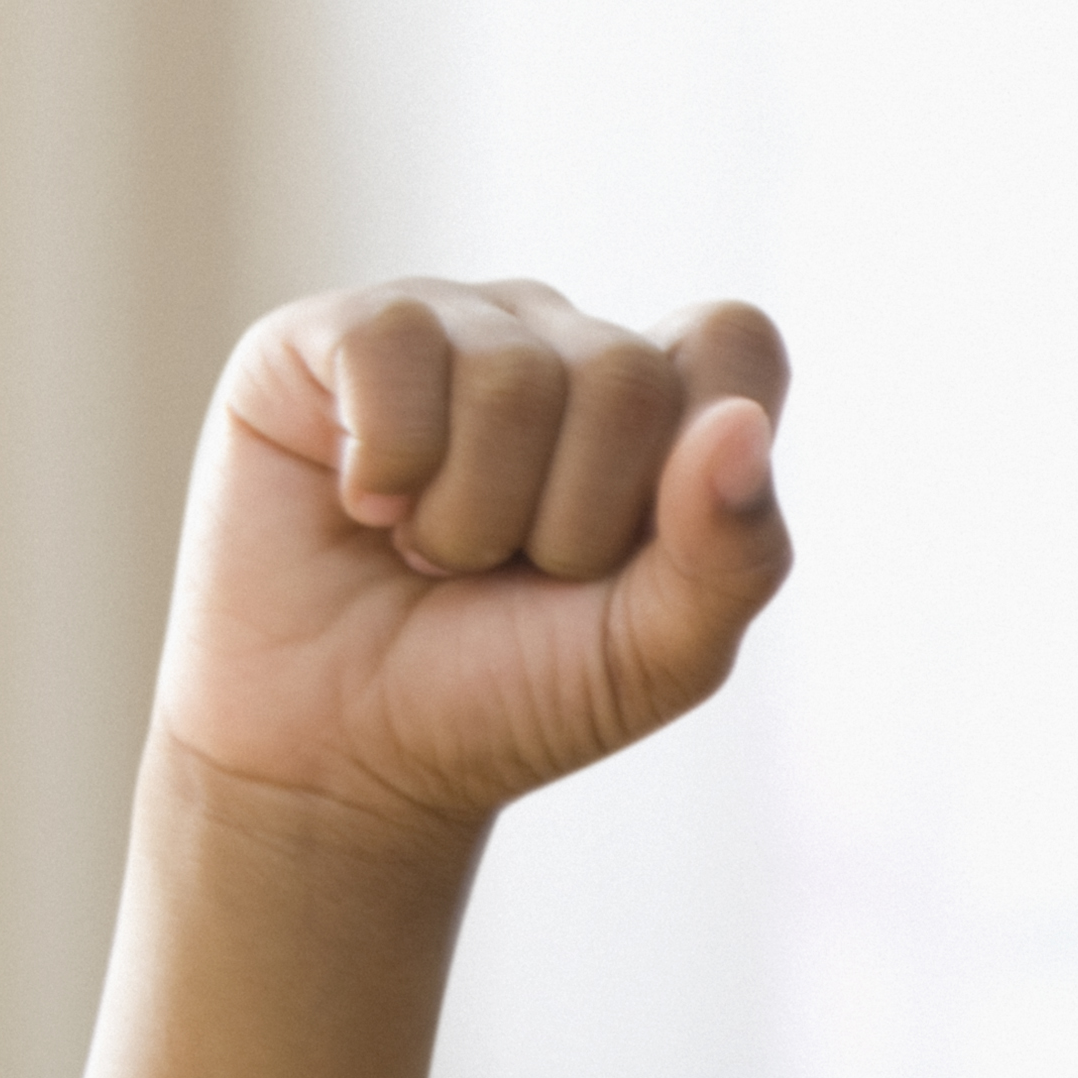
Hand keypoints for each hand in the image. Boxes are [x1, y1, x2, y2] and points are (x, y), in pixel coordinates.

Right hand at [153, 278, 790, 856]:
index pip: (732, 341)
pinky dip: (383, 467)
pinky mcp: (337, 330)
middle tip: (508, 572)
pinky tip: (363, 506)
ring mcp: (451, 323)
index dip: (697, 448)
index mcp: (661, 406)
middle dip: (569, 524)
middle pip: (627, 376)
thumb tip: (739, 423)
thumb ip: (734, 554)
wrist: (342, 754)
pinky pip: (391, 345)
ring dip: (467, 517)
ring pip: (511, 375)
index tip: (635, 548)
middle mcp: (560, 342)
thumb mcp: (654, 657)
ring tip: (429, 553)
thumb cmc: (507, 696)